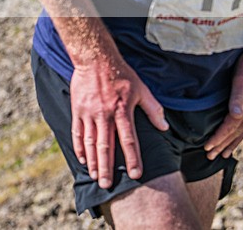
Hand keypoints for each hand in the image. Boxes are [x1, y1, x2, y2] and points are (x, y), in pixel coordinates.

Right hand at [70, 58, 168, 188]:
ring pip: (90, 142)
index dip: (133, 158)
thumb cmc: (121, 73)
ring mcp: (89, 113)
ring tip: (95, 176)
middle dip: (107, 168)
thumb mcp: (142, 89)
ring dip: (93, 161)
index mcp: (122, 110)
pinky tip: (82, 159)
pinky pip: (77, 132)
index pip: (129, 139)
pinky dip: (79, 147)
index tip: (136, 174)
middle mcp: (104, 114)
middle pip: (106, 146)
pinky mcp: (77, 110)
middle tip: (107, 185)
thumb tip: (165, 127)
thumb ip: (154, 109)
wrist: (95, 58)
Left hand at [204, 49, 242, 159]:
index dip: (217, 138)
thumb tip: (235, 115)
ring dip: (231, 142)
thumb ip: (237, 96)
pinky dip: (240, 133)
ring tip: (224, 154)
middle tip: (210, 157)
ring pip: (242, 131)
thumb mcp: (242, 78)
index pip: (229, 127)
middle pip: (235, 133)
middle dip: (222, 145)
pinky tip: (237, 135)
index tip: (206, 148)